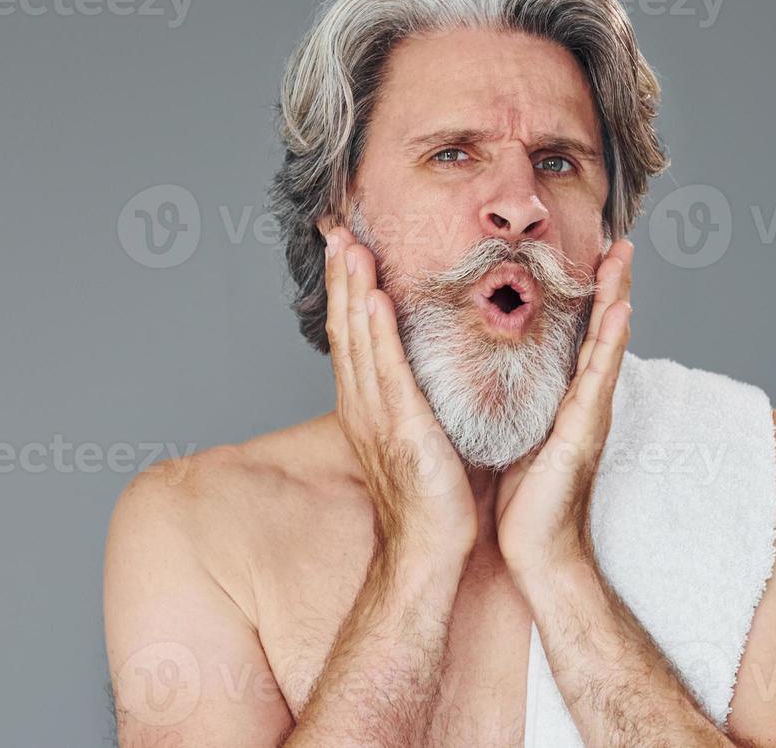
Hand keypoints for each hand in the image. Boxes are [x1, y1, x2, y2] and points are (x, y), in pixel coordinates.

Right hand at [322, 227, 477, 563]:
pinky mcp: (401, 428)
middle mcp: (363, 404)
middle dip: (341, 276)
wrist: (430, 548)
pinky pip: (387, 372)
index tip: (344, 246)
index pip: (352, 333)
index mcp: (367, 403)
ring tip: (350, 247)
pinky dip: (377, 333)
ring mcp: (377, 415)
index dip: (346, 288)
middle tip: (336, 228)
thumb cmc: (432, 496)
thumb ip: (420, 395)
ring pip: (359, 340)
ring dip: (353, 290)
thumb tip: (439, 360)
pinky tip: (374, 299)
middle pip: (346, 328)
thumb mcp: (420, 431)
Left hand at [495, 238, 633, 581]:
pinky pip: (600, 378)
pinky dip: (613, 343)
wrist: (535, 549)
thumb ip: (507, 399)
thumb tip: (480, 367)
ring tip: (623, 258)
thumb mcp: (509, 431)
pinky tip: (620, 313)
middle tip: (617, 240)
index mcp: (562, 396)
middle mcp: (582, 398)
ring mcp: (590, 412)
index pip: (575, 333)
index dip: (583, 295)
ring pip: (607, 343)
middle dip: (610, 284)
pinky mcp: (585, 431)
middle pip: (600, 329)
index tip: (587, 254)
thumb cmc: (520, 496)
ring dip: (619, 298)